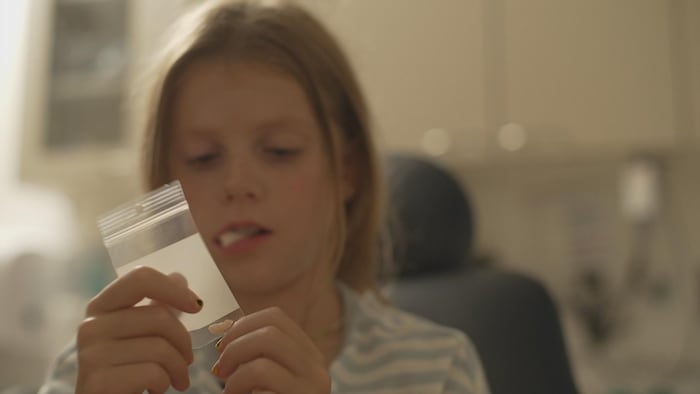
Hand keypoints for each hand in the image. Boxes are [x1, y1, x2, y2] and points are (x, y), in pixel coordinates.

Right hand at [76, 266, 202, 393]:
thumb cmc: (127, 369)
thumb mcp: (142, 334)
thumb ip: (158, 307)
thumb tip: (179, 277)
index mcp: (101, 306)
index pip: (141, 278)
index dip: (174, 289)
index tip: (196, 306)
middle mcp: (91, 326)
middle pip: (158, 316)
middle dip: (183, 341)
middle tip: (188, 360)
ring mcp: (90, 355)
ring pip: (159, 347)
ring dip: (179, 367)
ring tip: (177, 378)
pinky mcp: (97, 382)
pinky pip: (152, 373)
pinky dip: (165, 383)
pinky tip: (157, 389)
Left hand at [212, 307, 330, 393]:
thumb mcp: (264, 380)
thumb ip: (252, 355)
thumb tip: (223, 327)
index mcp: (309, 357)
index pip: (277, 317)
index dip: (243, 324)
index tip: (223, 344)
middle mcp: (316, 369)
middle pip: (271, 329)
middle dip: (235, 344)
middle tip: (220, 367)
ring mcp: (310, 387)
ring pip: (265, 351)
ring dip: (236, 368)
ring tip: (230, 389)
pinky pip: (260, 378)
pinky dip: (237, 386)